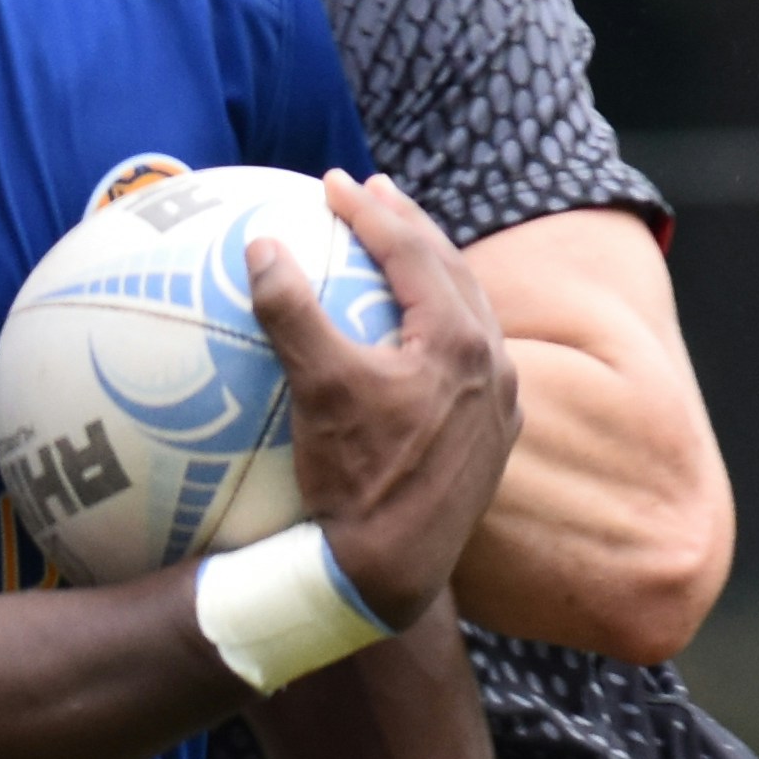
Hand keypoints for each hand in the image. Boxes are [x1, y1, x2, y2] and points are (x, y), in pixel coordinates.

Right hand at [260, 173, 521, 630]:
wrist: (391, 574)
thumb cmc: (354, 481)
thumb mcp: (318, 389)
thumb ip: (292, 312)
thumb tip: (260, 245)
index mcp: (459, 341)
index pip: (414, 251)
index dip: (370, 210)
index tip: (330, 184)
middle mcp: (493, 365)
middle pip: (452, 272)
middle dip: (410, 227)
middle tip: (374, 193)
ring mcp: (499, 405)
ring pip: (470, 315)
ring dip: (432, 275)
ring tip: (397, 251)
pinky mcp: (492, 441)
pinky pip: (469, 363)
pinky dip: (442, 331)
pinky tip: (415, 337)